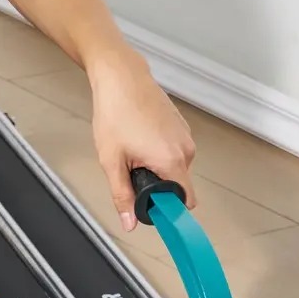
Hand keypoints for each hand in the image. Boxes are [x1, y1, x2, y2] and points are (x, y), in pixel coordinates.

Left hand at [90, 53, 196, 230]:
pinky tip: (140, 137)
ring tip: (133, 149)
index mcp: (172, 161)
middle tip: (131, 170)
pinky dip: (160, 152)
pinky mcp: (182, 126)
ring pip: (175, 167)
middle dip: (157, 185)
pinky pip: (174, 151)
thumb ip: (122, 195)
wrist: (121, 76)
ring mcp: (185, 136)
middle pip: (178, 185)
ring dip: (157, 167)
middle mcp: (186, 149)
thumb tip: (129, 221)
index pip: (186, 201)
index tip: (154, 210)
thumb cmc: (116, 111)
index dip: (170, 210)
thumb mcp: (112, 160)